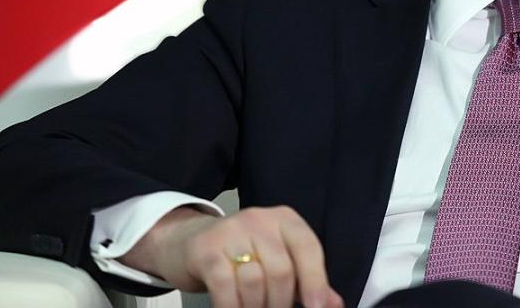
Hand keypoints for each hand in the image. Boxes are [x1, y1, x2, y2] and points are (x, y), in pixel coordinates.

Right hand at [121, 205, 343, 307]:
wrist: (185, 242)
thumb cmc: (239, 255)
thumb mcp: (275, 260)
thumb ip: (306, 281)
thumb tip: (334, 304)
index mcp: (284, 219)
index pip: (309, 249)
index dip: (316, 282)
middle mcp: (259, 219)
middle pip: (282, 270)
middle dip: (281, 303)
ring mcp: (231, 232)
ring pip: (255, 281)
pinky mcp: (206, 249)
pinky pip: (226, 287)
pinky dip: (233, 307)